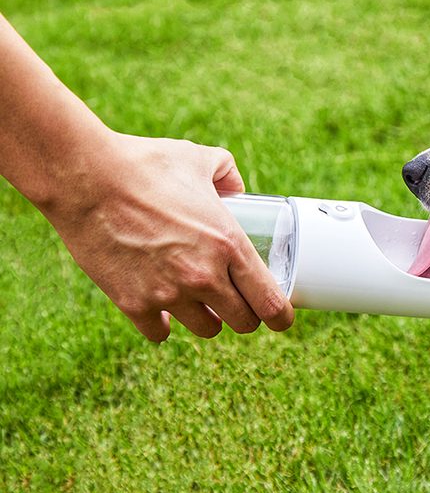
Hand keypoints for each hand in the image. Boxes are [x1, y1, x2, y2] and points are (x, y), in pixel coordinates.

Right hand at [43, 132, 294, 340]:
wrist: (85, 177)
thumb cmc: (145, 164)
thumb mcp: (199, 159)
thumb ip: (227, 174)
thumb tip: (238, 189)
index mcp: (229, 244)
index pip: (270, 301)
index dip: (281, 316)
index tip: (281, 318)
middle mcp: (205, 276)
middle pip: (244, 322)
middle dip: (245, 315)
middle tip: (237, 302)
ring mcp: (169, 294)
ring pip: (207, 330)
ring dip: (207, 318)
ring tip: (199, 300)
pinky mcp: (133, 303)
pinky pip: (160, 332)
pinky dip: (163, 323)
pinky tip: (162, 308)